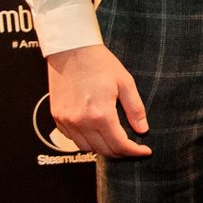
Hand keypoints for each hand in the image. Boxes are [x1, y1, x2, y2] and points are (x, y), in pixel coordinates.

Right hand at [46, 43, 150, 157]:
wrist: (71, 50)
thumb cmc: (100, 63)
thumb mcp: (126, 83)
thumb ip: (135, 109)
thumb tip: (142, 129)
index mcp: (100, 114)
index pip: (119, 145)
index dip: (134, 151)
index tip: (145, 151)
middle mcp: (81, 121)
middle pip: (103, 150)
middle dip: (121, 152)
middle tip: (133, 147)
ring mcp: (66, 121)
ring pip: (86, 148)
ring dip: (103, 148)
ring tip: (115, 140)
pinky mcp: (57, 117)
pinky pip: (72, 138)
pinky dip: (86, 140)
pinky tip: (96, 131)